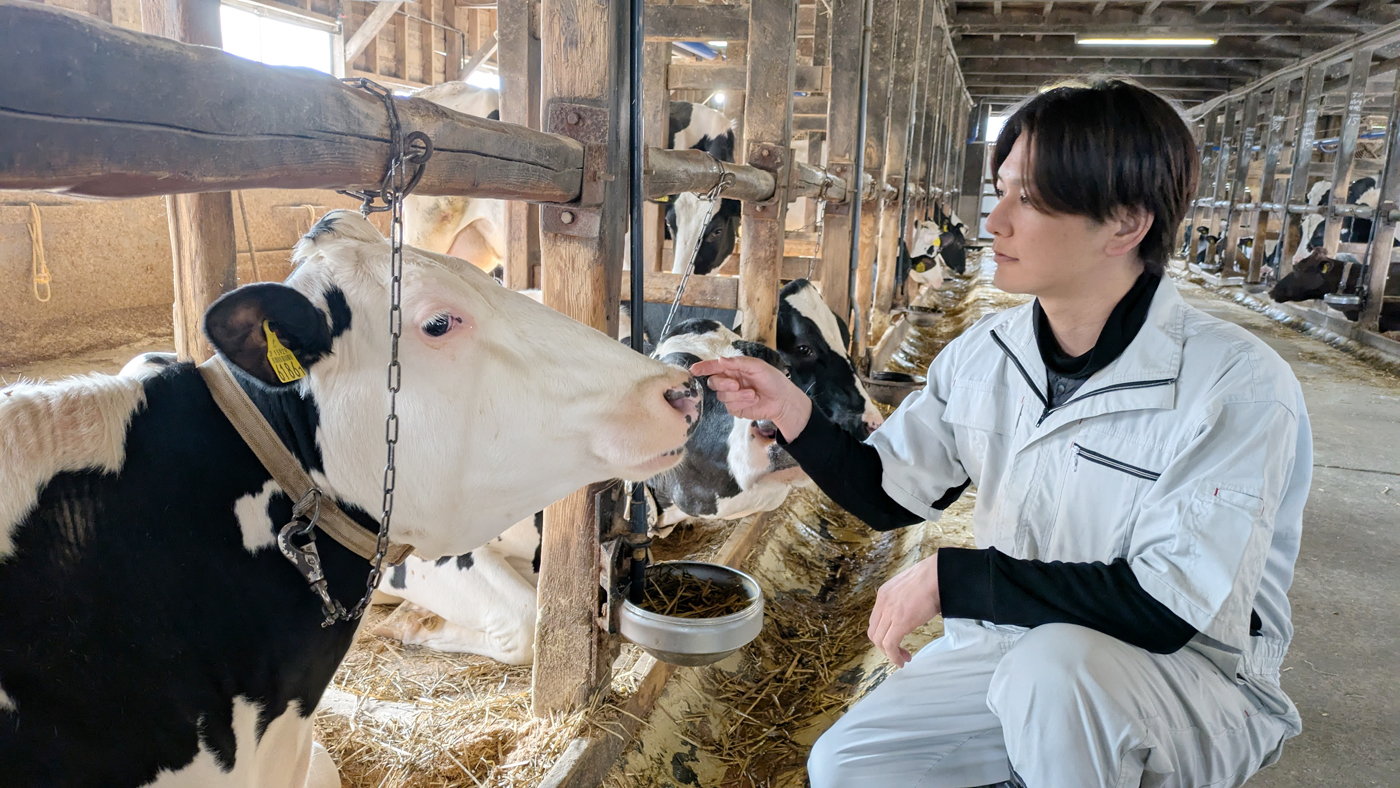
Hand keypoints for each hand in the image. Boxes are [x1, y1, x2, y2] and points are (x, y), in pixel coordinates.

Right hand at [689, 355, 813, 439]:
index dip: (703, 367)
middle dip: (723, 383)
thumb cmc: (773, 380)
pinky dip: (741, 403)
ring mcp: (732, 395)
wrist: (783, 400)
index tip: (693, 370)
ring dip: (737, 395)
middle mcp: (730, 381)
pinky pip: (730, 406)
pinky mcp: (736, 408)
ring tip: (753, 394)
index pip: (714, 367)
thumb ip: (738, 363)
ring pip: (721, 396)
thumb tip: (719, 360)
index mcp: (734, 368)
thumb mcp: (757, 366)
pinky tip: (753, 401)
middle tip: (736, 384)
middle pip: (713, 382)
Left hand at [868, 553, 941, 667]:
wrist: (940, 575)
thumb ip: (905, 600)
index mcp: (884, 593)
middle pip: (874, 631)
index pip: (875, 619)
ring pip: (879, 640)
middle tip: (898, 652)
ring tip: (902, 658)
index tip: (895, 641)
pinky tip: (902, 661)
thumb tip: (913, 612)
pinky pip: (890, 644)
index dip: (883, 633)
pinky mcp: (900, 622)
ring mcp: (889, 611)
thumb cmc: (933, 579)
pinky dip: (894, 656)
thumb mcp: (911, 588)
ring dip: (889, 653)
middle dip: (884, 646)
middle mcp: (882, 602)